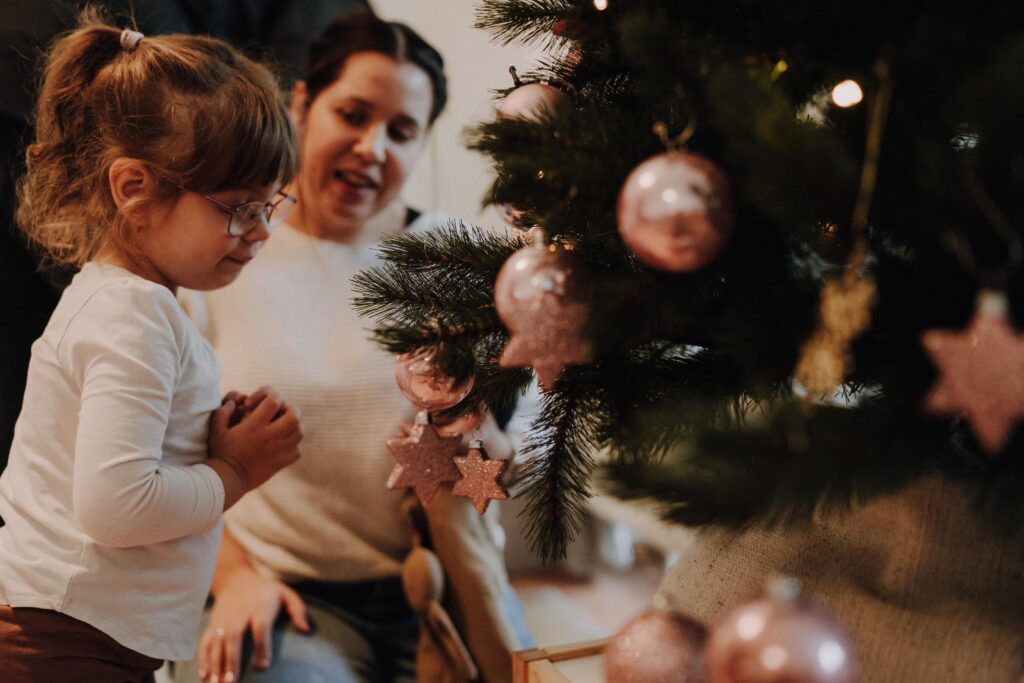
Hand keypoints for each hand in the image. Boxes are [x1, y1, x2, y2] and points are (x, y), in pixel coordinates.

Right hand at [198, 567, 309, 681]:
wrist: (236, 578)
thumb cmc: (266, 591)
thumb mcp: (286, 594)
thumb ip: (298, 610)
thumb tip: (306, 630)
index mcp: (260, 606)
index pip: (260, 626)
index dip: (262, 646)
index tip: (263, 666)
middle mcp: (239, 613)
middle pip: (234, 636)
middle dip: (232, 660)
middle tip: (232, 682)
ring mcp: (224, 619)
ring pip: (217, 642)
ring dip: (215, 664)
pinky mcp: (213, 624)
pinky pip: (205, 642)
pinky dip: (203, 659)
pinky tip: (204, 676)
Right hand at [209, 386, 302, 491]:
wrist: (226, 481)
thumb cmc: (220, 453)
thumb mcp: (216, 429)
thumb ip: (223, 411)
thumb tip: (233, 403)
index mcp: (254, 426)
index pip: (274, 401)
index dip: (270, 394)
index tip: (257, 403)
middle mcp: (270, 437)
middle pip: (295, 415)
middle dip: (289, 409)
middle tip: (277, 413)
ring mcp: (278, 451)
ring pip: (299, 432)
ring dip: (293, 426)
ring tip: (280, 427)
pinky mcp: (281, 463)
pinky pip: (297, 451)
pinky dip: (293, 446)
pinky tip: (280, 444)